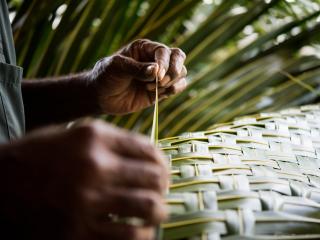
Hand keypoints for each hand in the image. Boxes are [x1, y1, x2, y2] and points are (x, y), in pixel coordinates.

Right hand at [0, 121, 167, 239]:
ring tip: (157, 212)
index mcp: (93, 137)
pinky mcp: (78, 233)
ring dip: (158, 211)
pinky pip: (129, 236)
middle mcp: (94, 166)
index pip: (147, 148)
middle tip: (162, 191)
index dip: (162, 161)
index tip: (163, 170)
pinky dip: (142, 235)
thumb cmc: (35, 158)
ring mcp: (87, 201)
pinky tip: (140, 231)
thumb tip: (145, 154)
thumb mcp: (70, 135)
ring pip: (148, 208)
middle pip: (153, 177)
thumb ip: (108, 141)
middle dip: (163, 186)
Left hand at [90, 39, 186, 113]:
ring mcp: (160, 75)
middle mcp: (155, 59)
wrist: (101, 97)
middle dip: (174, 71)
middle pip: (178, 57)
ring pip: (181, 72)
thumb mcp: (116, 67)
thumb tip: (156, 71)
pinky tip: (159, 94)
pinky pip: (178, 86)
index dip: (164, 63)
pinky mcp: (161, 90)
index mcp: (144, 48)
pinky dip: (175, 90)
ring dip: (172, 82)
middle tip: (161, 82)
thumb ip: (136, 68)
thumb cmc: (105, 76)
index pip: (164, 51)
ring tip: (153, 90)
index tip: (156, 77)